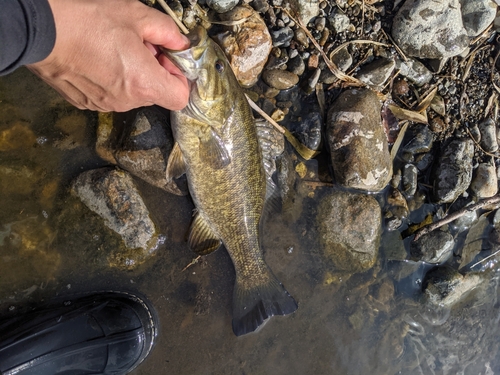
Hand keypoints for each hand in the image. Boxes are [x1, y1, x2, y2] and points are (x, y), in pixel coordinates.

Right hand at [28, 0, 189, 111]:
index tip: (169, 61)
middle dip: (154, 72)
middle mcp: (127, 101)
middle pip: (156, 94)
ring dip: (133, 76)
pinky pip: (111, 96)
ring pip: (133, 95)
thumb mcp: (136, 16)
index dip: (179, 78)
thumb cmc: (87, 22)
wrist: (42, 32)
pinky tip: (100, 60)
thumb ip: (167, 32)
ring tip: (116, 51)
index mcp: (144, 83)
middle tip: (140, 48)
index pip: (179, 97)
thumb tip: (181, 43)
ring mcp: (106, 105)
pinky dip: (112, 81)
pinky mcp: (88, 104)